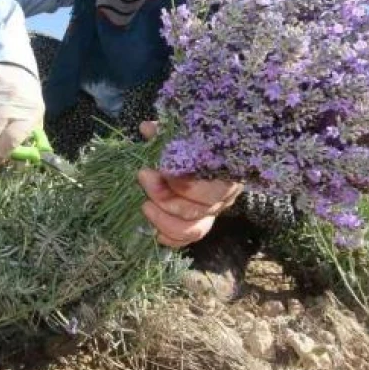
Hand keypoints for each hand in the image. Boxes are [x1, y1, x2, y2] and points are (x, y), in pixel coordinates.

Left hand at [136, 121, 242, 247]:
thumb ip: (167, 132)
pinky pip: (188, 240)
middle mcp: (223, 196)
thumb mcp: (182, 132)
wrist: (206, 154)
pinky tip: (154, 232)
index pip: (211, 185)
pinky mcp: (201, 225)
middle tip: (143, 177)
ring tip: (145, 206)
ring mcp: (213, 213)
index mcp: (225, 171)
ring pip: (194, 229)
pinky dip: (171, 239)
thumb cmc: (194, 142)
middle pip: (199, 208)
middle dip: (166, 197)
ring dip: (165, 221)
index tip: (160, 168)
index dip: (184, 183)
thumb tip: (147, 129)